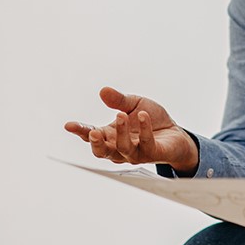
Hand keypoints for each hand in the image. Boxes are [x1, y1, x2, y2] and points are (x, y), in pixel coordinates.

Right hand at [64, 86, 199, 173]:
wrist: (175, 133)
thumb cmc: (151, 120)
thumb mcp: (134, 104)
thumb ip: (119, 100)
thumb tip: (103, 91)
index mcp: (111, 135)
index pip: (92, 135)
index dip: (80, 131)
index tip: (69, 125)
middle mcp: (120, 147)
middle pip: (102, 151)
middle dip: (96, 143)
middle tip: (93, 132)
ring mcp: (136, 153)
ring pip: (123, 150)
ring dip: (121, 133)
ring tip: (121, 115)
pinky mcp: (153, 153)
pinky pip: (146, 144)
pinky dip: (144, 129)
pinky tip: (144, 116)